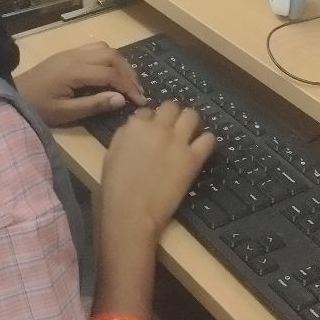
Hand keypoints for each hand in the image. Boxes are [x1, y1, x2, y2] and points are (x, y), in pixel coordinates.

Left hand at [16, 42, 147, 127]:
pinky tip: (111, 73)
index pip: (110, 74)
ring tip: (128, 81)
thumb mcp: (65, 113)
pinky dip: (109, 59)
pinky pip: (94, 49)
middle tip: (138, 91)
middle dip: (128, 72)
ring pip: (104, 48)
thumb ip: (93, 105)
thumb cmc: (37, 108)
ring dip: (119, 63)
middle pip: (111, 55)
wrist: (12, 95)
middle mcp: (74, 56)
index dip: (128, 86)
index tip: (141, 101)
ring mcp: (70, 52)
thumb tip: (121, 99)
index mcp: (74, 71)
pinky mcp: (67, 54)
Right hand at [99, 102, 216, 239]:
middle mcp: (159, 127)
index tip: (151, 130)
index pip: (147, 111)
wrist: (132, 212)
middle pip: (171, 106)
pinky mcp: (194, 158)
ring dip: (190, 121)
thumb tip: (135, 129)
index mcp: (135, 125)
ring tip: (189, 132)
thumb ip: (125, 135)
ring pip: (192, 115)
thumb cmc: (115, 187)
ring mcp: (178, 141)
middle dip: (171, 114)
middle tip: (172, 127)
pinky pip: (208, 139)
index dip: (150, 120)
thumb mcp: (111, 153)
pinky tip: (201, 147)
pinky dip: (206, 140)